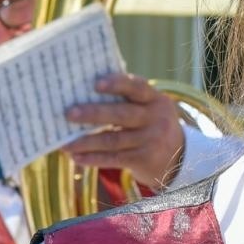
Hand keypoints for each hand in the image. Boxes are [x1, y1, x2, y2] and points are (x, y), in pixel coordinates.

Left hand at [63, 72, 185, 189]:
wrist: (178, 157)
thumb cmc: (149, 124)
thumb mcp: (147, 108)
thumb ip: (124, 100)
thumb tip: (80, 96)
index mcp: (155, 99)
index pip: (137, 87)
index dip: (117, 84)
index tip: (96, 83)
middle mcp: (156, 118)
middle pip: (122, 114)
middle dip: (93, 113)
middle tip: (68, 113)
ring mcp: (152, 140)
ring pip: (113, 140)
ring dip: (86, 141)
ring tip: (65, 143)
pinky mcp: (145, 160)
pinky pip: (114, 159)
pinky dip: (93, 159)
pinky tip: (76, 157)